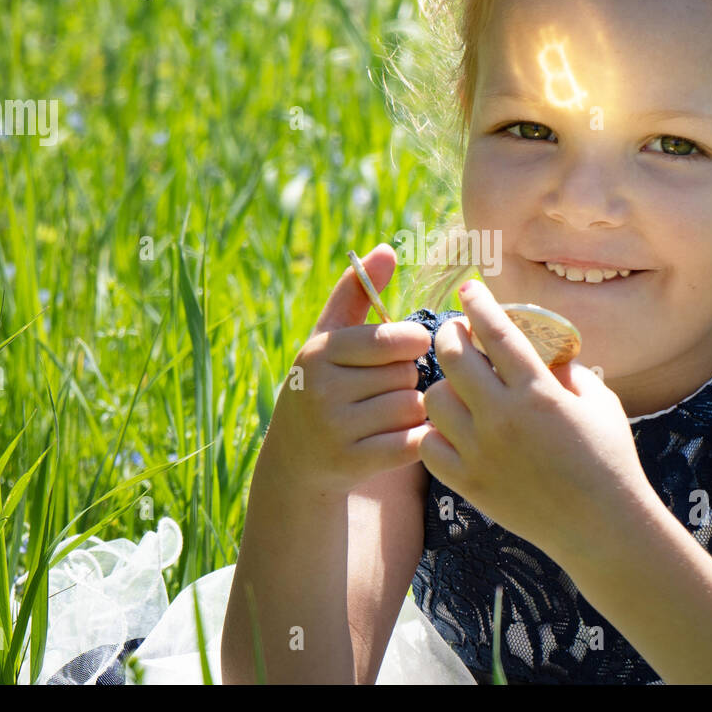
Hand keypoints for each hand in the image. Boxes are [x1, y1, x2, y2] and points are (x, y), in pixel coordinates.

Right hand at [258, 244, 433, 498]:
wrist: (296, 459)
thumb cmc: (324, 385)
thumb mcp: (330, 339)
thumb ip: (357, 293)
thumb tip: (386, 248)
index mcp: (319, 352)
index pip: (391, 339)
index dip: (412, 342)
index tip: (412, 346)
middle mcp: (321, 389)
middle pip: (406, 375)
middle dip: (408, 379)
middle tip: (390, 388)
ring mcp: (334, 429)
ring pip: (412, 408)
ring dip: (414, 410)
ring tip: (393, 412)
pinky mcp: (351, 463)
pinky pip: (410, 443)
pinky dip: (416, 439)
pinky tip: (403, 437)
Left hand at [416, 279, 653, 560]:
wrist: (603, 528)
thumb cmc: (610, 459)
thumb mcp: (599, 402)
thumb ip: (567, 371)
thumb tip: (544, 350)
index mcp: (538, 392)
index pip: (497, 331)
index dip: (479, 303)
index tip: (470, 288)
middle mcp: (503, 418)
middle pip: (452, 356)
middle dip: (451, 336)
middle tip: (458, 335)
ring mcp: (481, 452)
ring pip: (433, 400)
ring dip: (443, 386)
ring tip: (457, 388)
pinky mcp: (469, 484)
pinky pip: (429, 446)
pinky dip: (435, 433)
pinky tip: (451, 429)